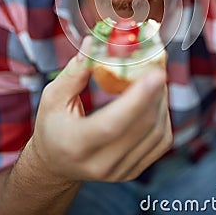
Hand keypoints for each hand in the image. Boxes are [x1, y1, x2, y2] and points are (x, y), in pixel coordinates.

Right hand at [28, 36, 172, 183]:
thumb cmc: (52, 127)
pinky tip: (155, 98)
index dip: (137, 99)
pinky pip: (160, 142)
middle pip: (141, 127)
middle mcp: (100, 163)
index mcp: (75, 144)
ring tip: (156, 78)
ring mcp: (120, 171)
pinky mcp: (133, 171)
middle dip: (156, 92)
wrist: (56, 164)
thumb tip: (93, 43)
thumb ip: (74, 72)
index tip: (154, 73)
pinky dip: (162, 115)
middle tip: (158, 65)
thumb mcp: (53, 98)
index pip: (112, 125)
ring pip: (156, 133)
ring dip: (161, 101)